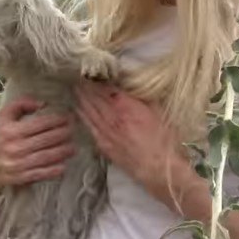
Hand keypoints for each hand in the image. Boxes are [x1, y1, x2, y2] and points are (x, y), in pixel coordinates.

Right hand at [0, 96, 75, 185]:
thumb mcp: (4, 116)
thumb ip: (21, 104)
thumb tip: (42, 104)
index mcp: (13, 130)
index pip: (40, 124)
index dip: (57, 121)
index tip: (67, 119)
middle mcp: (16, 147)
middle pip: (46, 140)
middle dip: (63, 135)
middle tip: (73, 132)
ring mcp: (18, 163)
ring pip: (46, 157)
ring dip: (62, 152)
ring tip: (72, 148)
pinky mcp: (19, 177)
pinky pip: (39, 174)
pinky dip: (53, 171)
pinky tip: (63, 166)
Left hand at [74, 80, 193, 207]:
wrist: (159, 168)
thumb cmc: (165, 140)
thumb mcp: (157, 111)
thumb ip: (142, 98)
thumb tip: (131, 87)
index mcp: (126, 106)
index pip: (106, 87)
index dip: (97, 78)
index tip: (91, 70)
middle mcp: (112, 117)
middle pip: (94, 97)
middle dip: (86, 86)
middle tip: (76, 76)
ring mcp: (106, 131)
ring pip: (89, 110)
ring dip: (81, 98)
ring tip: (74, 88)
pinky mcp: (103, 144)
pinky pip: (89, 126)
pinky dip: (81, 115)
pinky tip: (76, 109)